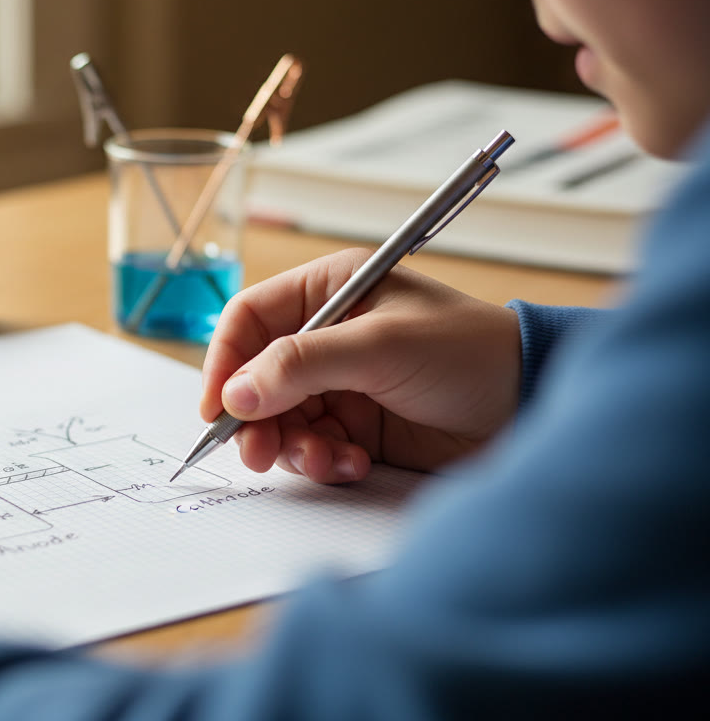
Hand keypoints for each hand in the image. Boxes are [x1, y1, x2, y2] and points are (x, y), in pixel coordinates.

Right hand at [201, 249, 521, 482]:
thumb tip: (235, 394)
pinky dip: (324, 462)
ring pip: (280, 419)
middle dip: (256, 418)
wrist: (535, 406)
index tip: (217, 407)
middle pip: (256, 378)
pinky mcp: (358, 427)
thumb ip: (302, 365)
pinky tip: (355, 463)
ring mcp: (342, 384)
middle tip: (258, 452)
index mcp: (331, 290)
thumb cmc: (471, 353)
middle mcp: (328, 335)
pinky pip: (313, 447)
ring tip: (326, 460)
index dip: (225, 361)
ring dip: (293, 446)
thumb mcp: (380, 347)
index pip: (250, 320)